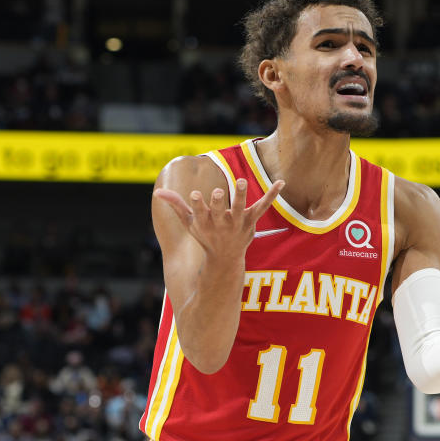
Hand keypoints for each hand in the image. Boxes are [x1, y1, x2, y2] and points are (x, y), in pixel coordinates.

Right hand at [155, 177, 283, 257]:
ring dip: (240, 196)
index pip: (199, 213)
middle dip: (217, 203)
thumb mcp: (189, 223)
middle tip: (216, 192)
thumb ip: (176, 205)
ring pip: (240, 209)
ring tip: (241, 181)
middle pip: (219, 212)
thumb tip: (158, 191)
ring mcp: (238, 223)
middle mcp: (221, 224)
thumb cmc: (205, 236)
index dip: (197, 204)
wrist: (226, 259)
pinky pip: (263, 206)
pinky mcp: (251, 221)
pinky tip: (281, 182)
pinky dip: (272, 195)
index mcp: (205, 224)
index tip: (195, 194)